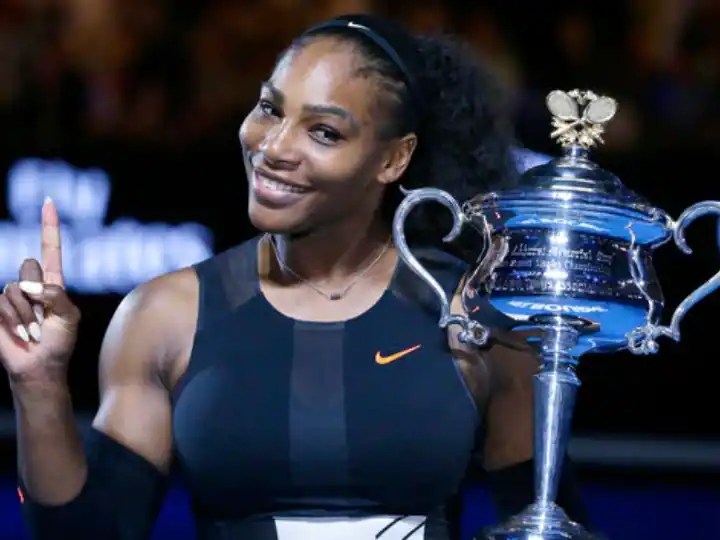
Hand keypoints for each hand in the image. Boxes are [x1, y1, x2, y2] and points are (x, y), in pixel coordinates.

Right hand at [0, 198, 80, 380]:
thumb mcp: (70, 317)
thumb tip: (27, 285)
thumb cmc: (59, 343)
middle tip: (45, 318)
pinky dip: (15, 320)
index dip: (49, 226)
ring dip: (27, 313)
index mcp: (54, 282)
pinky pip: (2, 302)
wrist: (39, 365)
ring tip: (35, 331)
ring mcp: (13, 296)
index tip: (49, 201)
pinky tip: (22, 335)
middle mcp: (32, 284)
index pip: (50, 248)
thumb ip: (56, 295)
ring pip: (15, 288)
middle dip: (37, 292)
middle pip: (29, 266)